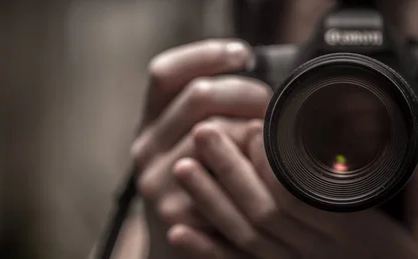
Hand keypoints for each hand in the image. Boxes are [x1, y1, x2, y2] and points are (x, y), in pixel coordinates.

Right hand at [132, 39, 269, 258]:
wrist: (177, 251)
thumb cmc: (199, 187)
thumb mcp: (191, 142)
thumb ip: (212, 111)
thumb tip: (258, 78)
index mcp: (151, 122)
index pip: (165, 72)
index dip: (205, 54)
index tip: (242, 53)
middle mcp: (146, 147)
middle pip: (199, 94)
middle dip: (248, 91)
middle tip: (271, 103)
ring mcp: (158, 180)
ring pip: (216, 132)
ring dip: (254, 129)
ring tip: (271, 138)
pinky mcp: (176, 211)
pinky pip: (225, 176)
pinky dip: (254, 167)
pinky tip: (268, 168)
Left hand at [169, 120, 417, 258]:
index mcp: (351, 234)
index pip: (300, 195)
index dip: (270, 164)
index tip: (251, 130)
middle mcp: (316, 254)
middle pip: (262, 210)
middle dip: (228, 170)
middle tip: (203, 131)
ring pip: (243, 236)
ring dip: (209, 202)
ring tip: (183, 167)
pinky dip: (206, 252)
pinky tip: (179, 233)